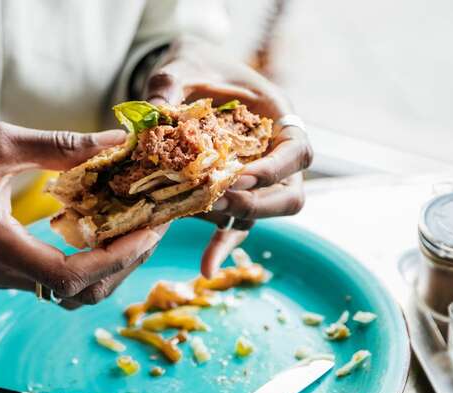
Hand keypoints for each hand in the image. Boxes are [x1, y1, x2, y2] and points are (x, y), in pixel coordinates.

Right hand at [0, 123, 167, 308]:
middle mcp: (0, 270)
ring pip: (71, 293)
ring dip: (111, 267)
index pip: (65, 275)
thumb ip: (57, 146)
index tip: (146, 232)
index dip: (113, 259)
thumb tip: (116, 140)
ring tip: (139, 228)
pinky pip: (58, 279)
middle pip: (77, 292)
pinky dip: (90, 261)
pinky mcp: (6, 269)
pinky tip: (108, 229)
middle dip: (124, 263)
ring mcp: (2, 275)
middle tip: (156, 225)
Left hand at [142, 38, 312, 277]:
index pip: (298, 150)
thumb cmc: (196, 65)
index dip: (276, 168)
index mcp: (278, 117)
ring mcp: (257, 178)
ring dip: (238, 227)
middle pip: (290, 194)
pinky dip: (221, 245)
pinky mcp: (233, 194)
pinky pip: (234, 223)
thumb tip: (153, 112)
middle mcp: (275, 153)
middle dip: (259, 204)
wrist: (188, 76)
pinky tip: (205, 267)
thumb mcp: (182, 66)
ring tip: (206, 249)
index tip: (240, 175)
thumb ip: (169, 85)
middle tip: (219, 203)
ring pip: (264, 213)